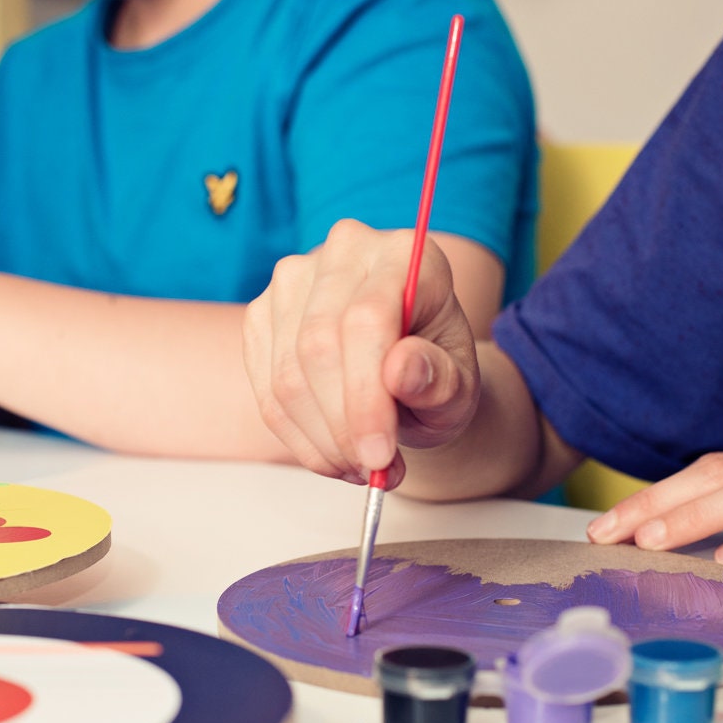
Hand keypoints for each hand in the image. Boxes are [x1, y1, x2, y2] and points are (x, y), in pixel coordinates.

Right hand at [242, 219, 479, 483]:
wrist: (408, 370)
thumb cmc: (438, 373)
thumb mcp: (460, 386)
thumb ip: (441, 380)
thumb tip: (402, 371)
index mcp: (405, 254)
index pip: (367, 321)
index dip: (366, 396)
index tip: (379, 456)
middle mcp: (344, 251)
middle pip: (317, 346)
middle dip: (342, 425)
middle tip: (373, 471)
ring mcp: (294, 280)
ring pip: (286, 376)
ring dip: (321, 440)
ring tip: (361, 468)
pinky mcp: (262, 316)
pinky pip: (267, 392)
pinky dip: (299, 438)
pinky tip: (334, 455)